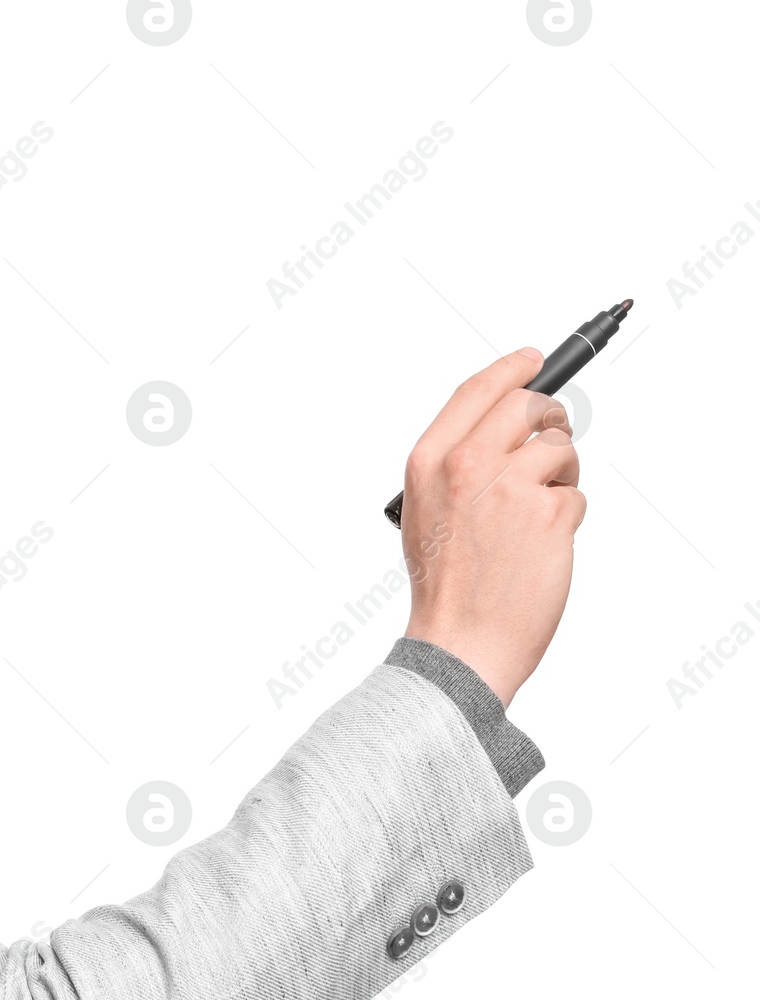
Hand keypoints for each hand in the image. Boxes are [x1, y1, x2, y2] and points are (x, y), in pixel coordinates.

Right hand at [399, 347, 584, 706]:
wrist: (460, 640)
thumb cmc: (445, 583)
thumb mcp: (425, 510)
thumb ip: (455, 463)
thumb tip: (504, 425)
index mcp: (429, 461)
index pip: (477, 391)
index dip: (511, 369)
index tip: (534, 359)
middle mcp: (467, 465)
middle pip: (529, 406)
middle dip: (549, 420)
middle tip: (551, 444)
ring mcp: (509, 487)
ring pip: (560, 449)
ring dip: (560, 476)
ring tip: (534, 517)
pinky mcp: (549, 513)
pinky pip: (575, 493)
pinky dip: (565, 517)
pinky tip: (540, 546)